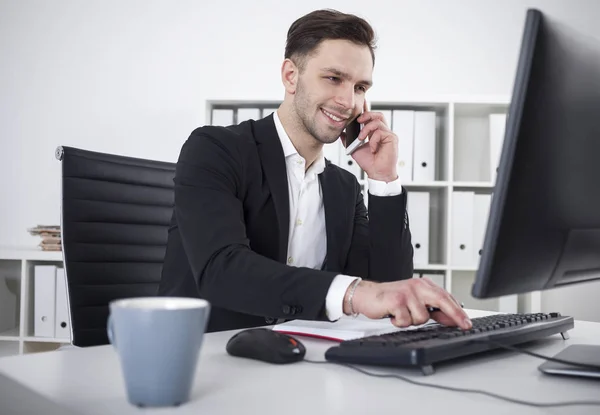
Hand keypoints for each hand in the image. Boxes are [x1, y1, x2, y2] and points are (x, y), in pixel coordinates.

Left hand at [341, 100, 397, 181]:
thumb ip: (348, 140)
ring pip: (378, 121)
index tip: (361, 102)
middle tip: (358, 121)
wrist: (376, 173)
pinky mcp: (392, 138)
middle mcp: (382, 132)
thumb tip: (341, 133)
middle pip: (377, 115)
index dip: (366, 109)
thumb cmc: (369, 162)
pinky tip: (372, 148)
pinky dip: (373, 140)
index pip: (371, 118)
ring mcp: (388, 134)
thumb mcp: (354, 149)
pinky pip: (381, 132)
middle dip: (366, 115)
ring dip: (367, 129)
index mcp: (375, 133)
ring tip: (361, 138)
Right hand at [344, 277, 471, 329]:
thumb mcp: (414, 302)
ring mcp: (407, 293)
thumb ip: (433, 310)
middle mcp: (417, 286)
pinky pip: (406, 321)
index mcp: (423, 285)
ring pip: (422, 317)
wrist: (367, 295)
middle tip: (465, 325)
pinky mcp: (396, 301)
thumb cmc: (391, 299)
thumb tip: (452, 319)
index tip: (467, 322)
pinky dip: (400, 322)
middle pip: (442, 300)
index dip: (458, 311)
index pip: (446, 297)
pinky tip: (394, 315)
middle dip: (455, 315)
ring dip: (412, 321)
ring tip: (402, 314)